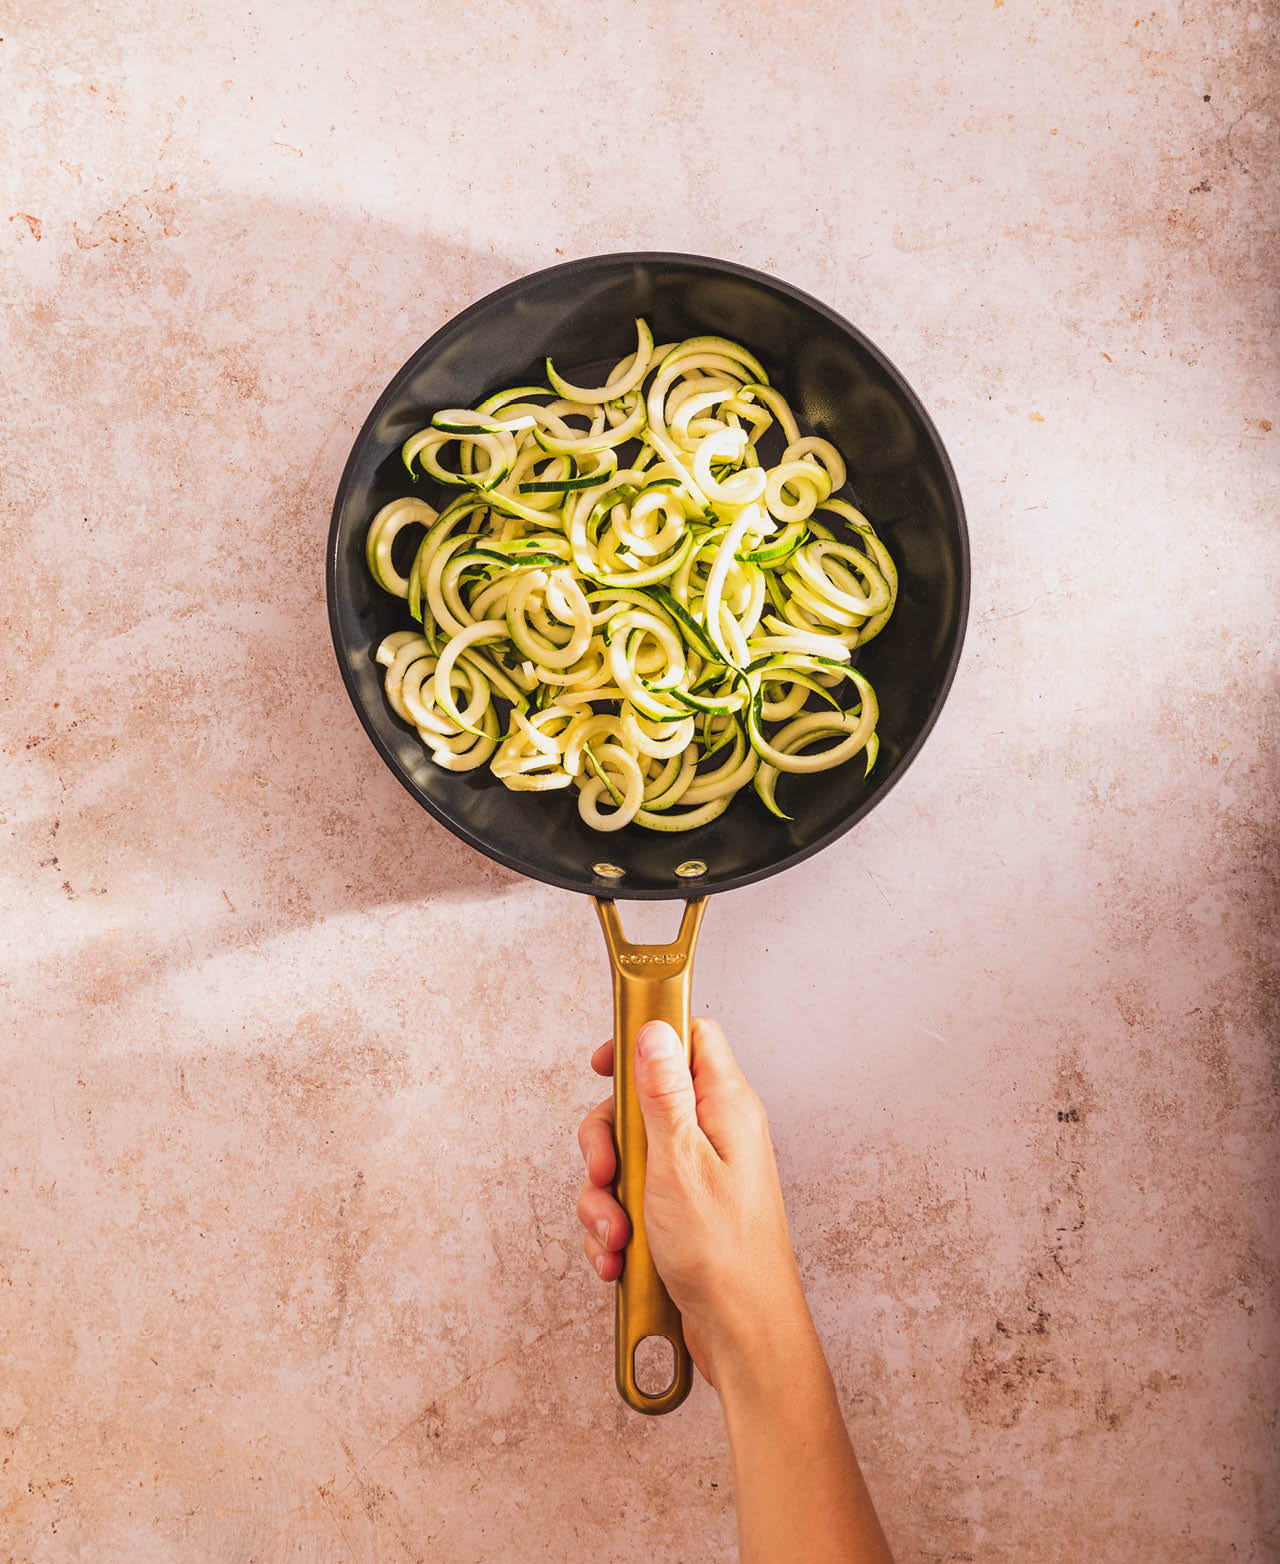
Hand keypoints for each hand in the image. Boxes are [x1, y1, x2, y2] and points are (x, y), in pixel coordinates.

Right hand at [576, 1016, 810, 1387]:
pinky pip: (633, 1200)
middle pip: (642, 1101)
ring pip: (630, 1157)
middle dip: (608, 1141)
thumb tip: (654, 1029)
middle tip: (605, 1172)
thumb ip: (663, 1092)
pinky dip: (615, 1226)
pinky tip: (617, 1256)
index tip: (603, 1065)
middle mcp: (715, 1134)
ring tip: (614, 1233)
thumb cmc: (723, 1254)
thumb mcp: (680, 1161)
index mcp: (726, 1107)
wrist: (742, 1334)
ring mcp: (698, 1174)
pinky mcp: (683, 1212)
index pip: (689, 1038)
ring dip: (606, 1196)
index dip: (644, 1040)